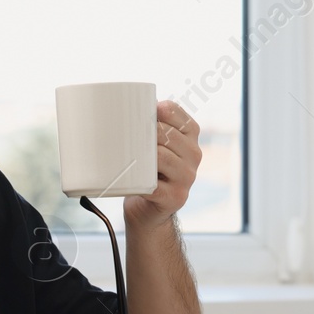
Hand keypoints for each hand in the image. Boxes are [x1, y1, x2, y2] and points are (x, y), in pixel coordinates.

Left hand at [123, 101, 200, 232]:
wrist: (149, 210)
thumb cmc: (147, 170)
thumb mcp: (154, 144)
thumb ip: (148, 125)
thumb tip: (119, 104)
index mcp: (190, 135)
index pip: (176, 112)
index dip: (158, 109)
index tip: (140, 111)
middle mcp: (194, 154)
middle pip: (167, 134)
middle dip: (144, 132)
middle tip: (125, 135)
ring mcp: (187, 177)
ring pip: (162, 157)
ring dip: (141, 155)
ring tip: (126, 156)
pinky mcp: (176, 197)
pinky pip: (155, 185)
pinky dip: (140, 181)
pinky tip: (131, 180)